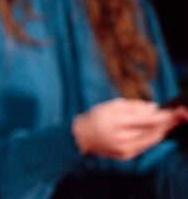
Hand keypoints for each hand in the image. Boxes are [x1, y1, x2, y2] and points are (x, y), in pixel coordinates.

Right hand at [72, 97, 187, 159]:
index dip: (162, 116)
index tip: (173, 111)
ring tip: (170, 122)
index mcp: (116, 121)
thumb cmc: (97, 116)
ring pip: (151, 140)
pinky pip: (145, 146)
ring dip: (162, 131)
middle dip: (167, 124)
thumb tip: (154, 108)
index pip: (145, 119)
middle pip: (151, 131)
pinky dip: (152, 137)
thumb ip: (133, 106)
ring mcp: (125, 149)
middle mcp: (122, 137)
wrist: (82, 136)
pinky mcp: (127, 155)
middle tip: (178, 116)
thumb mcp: (112, 105)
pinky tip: (157, 130)